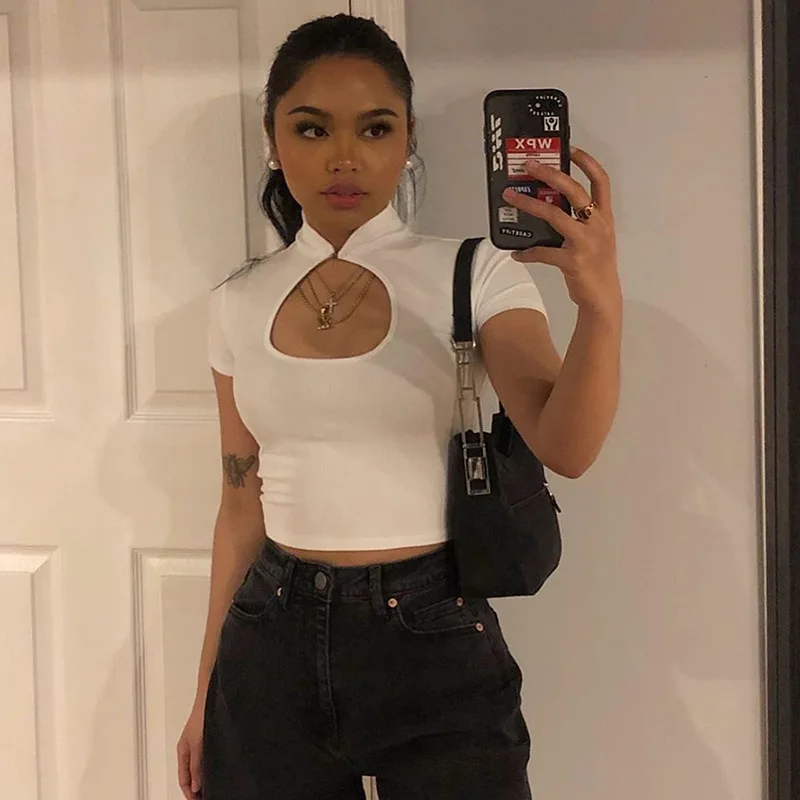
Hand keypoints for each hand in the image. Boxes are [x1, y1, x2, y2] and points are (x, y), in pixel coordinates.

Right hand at [177, 700, 204, 798]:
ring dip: (201, 780)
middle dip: (195, 789)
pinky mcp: (206, 740)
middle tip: (203, 798)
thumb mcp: (199, 742)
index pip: (183, 780)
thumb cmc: (202, 714)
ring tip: (208, 790)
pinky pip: (203, 761)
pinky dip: (206, 770)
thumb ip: (196, 764)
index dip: (190, 793)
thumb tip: (196, 785)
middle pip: (189, 776)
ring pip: (196, 769)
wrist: (211, 696)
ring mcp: (197, 745)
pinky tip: (213, 772)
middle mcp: (189, 750)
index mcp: (182, 752)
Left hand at [502, 147, 619, 318]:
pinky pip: (543, 252)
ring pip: (554, 215)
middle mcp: (598, 225)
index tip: (569, 148)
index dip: (586, 161)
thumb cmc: (597, 267)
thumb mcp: (596, 238)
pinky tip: (516, 253)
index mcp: (604, 217)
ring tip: (511, 197)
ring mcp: (586, 242)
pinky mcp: (572, 261)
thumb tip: (547, 206)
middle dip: (551, 174)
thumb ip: (579, 221)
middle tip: (530, 165)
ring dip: (529, 204)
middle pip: (574, 190)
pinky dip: (527, 252)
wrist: (603, 298)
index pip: (601, 180)